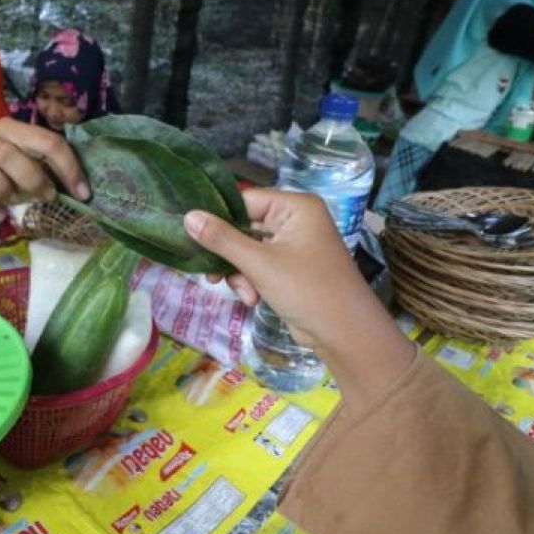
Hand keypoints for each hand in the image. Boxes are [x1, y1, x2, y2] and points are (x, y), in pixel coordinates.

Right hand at [0, 117, 89, 226]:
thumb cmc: (4, 173)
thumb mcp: (27, 162)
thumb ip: (47, 167)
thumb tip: (81, 190)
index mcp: (11, 129)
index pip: (46, 141)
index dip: (68, 168)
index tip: (83, 194)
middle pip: (8, 154)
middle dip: (33, 180)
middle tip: (47, 197)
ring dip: (6, 192)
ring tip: (15, 204)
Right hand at [184, 189, 414, 408]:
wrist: (345, 332)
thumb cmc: (306, 288)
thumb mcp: (259, 263)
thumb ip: (222, 239)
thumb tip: (188, 216)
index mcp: (296, 207)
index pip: (246, 201)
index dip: (219, 218)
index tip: (191, 233)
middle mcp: (296, 220)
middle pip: (245, 227)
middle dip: (229, 255)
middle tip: (210, 272)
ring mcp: (295, 246)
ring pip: (249, 251)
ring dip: (240, 273)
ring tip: (243, 293)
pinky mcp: (292, 269)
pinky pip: (260, 266)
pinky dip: (252, 281)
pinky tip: (252, 299)